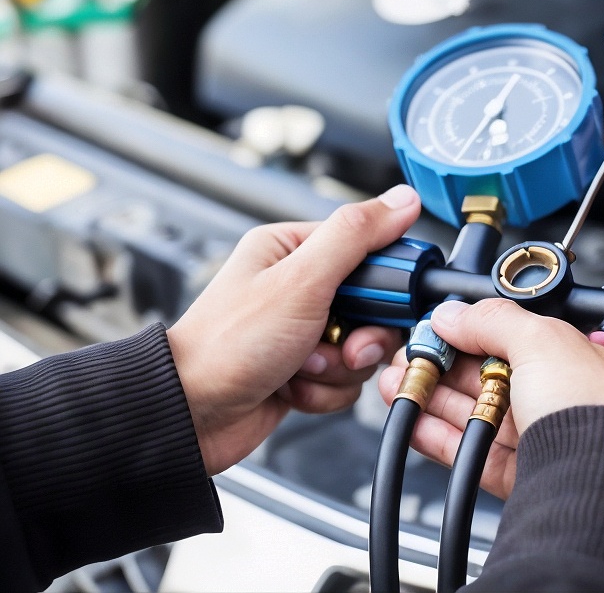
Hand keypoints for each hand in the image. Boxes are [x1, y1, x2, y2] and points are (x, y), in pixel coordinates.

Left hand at [168, 185, 422, 474]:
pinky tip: (294, 388)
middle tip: (344, 346)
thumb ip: (355, 236)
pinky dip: (326, 390)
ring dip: (340, 366)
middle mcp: (298, 288)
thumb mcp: (300, 280)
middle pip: (374, 306)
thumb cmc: (226, 344)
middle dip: (363, 336)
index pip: (370, 249)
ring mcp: (303, 331)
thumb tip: (402, 200)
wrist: (192, 413)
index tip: (383, 304)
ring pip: (364, 347)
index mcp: (293, 249)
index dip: (386, 282)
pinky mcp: (305, 370)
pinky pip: (346, 379)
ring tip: (304, 368)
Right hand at [376, 298, 603, 498]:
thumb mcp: (547, 343)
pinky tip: (415, 420)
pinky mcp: (538, 487)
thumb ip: (497, 322)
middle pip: (519, 380)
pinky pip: (485, 457)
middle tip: (422, 353)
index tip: (463, 327)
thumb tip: (456, 314)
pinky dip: (447, 437)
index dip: (507, 332)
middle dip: (460, 366)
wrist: (595, 499)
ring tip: (403, 381)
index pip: (560, 341)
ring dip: (444, 398)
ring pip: (496, 419)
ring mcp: (570, 452)